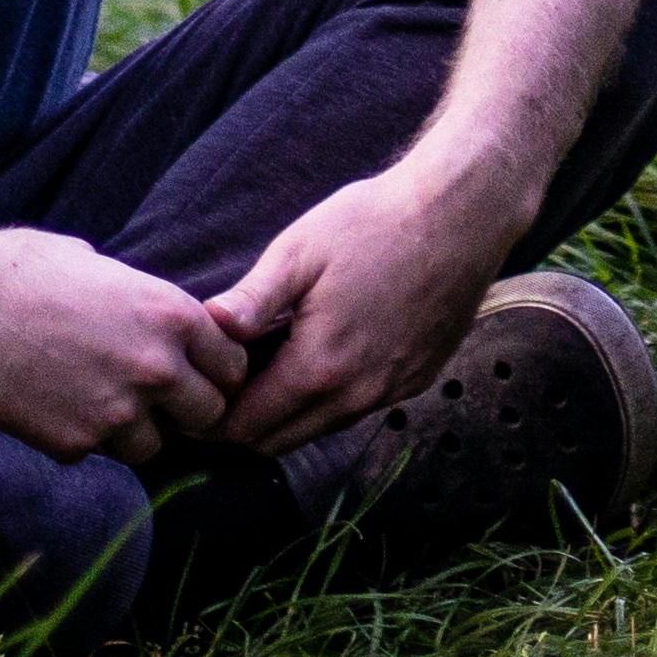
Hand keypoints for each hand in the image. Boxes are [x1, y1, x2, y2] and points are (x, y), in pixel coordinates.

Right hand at [0, 222, 244, 462]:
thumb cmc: (26, 270)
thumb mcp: (106, 269)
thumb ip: (148, 306)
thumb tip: (172, 327)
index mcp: (172, 315)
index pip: (233, 365)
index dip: (216, 372)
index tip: (196, 374)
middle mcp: (156, 367)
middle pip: (208, 415)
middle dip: (187, 411)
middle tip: (158, 400)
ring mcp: (116, 411)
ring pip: (154, 445)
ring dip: (135, 431)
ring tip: (97, 399)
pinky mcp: (75, 443)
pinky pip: (98, 453)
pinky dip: (82, 438)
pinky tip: (55, 404)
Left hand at [203, 154, 529, 456]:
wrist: (461, 215)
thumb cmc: (374, 223)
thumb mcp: (299, 251)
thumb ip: (252, 299)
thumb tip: (207, 327)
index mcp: (317, 369)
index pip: (246, 428)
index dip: (210, 421)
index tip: (195, 395)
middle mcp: (356, 396)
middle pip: (278, 442)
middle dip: (242, 426)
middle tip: (220, 387)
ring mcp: (391, 392)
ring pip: (319, 429)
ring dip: (287, 415)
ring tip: (265, 372)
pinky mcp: (417, 380)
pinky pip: (358, 410)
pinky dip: (329, 401)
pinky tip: (322, 359)